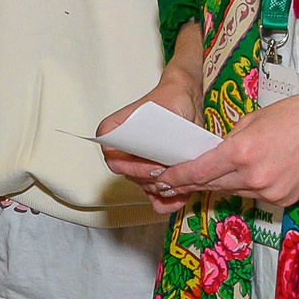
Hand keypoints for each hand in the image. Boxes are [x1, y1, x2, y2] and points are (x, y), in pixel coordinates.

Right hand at [97, 67, 204, 198]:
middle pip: (130, 175)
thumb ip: (162, 132)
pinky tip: (180, 197)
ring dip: (162, 190)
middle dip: (152, 180)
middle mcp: (122, 149)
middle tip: (173, 176)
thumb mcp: (166, 110)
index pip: (113, 157)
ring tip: (182, 185)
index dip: (132, 167)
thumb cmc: (170, 99)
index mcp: (114, 130)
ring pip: (144, 185)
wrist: (185, 99)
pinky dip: (166, 199)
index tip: (154, 166)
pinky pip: (153, 193)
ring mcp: (137, 162)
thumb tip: (166, 156)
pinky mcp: (152, 172)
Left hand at [147, 88, 298, 210]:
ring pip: (233, 191)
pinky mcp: (283, 200)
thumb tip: (213, 155)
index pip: (198, 171)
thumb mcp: (253, 119)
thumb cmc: (296, 114)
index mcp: (241, 153)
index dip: (176, 177)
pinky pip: (255, 195)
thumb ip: (230, 141)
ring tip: (208, 176)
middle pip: (212, 185)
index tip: (161, 181)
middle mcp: (253, 177)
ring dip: (220, 184)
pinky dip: (247, 186)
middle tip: (171, 183)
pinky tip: (249, 175)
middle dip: (191, 183)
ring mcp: (270, 192)